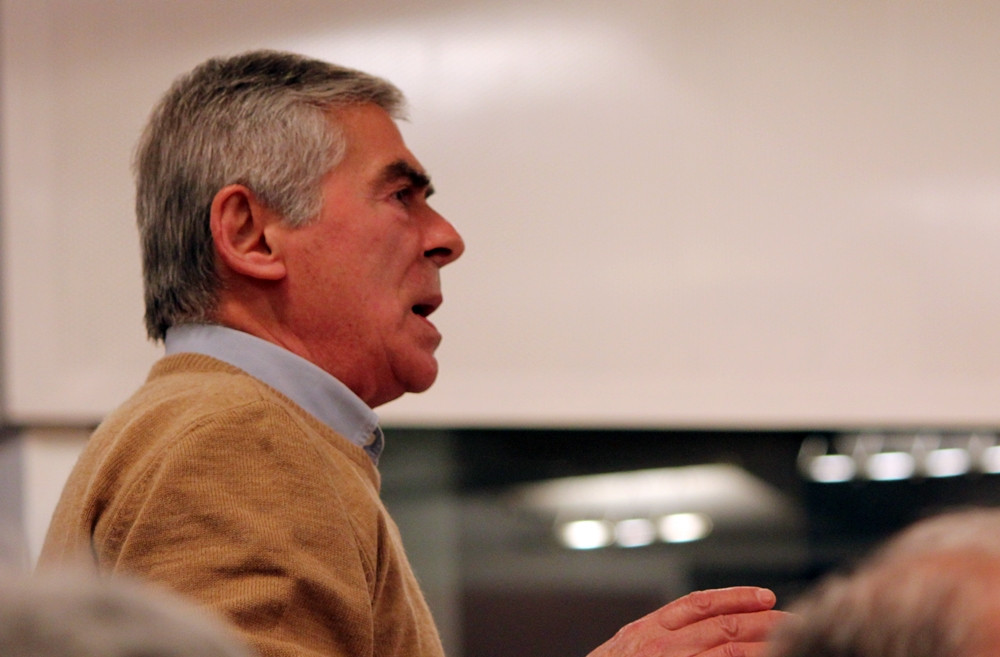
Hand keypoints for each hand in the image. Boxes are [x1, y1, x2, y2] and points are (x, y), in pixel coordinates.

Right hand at [587, 586, 787, 656]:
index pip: (699, 604)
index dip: (736, 598)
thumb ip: (656, 638)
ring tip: (792, 642)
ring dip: (766, 645)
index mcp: (645, 632)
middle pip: (724, 625)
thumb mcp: (623, 652)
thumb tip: (697, 632)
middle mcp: (659, 646)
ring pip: (729, 650)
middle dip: (764, 622)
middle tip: (795, 621)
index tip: (764, 598)